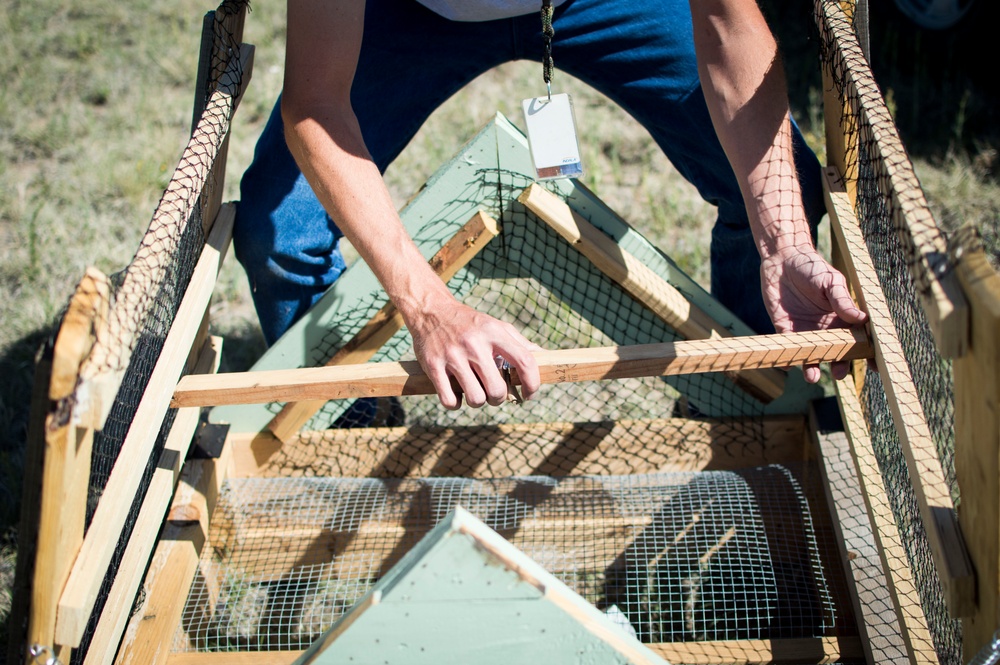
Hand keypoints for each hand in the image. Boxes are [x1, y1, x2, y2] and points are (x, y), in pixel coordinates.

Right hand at [405, 298, 541, 409]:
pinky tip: (457, 394)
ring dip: (478, 401)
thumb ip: (519, 342)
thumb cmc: (469, 323)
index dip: (532, 384)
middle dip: (498, 398)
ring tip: (475, 391)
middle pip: (497, 389)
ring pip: (476, 399)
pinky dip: (456, 404)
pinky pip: (450, 401)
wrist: (431, 311)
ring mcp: (452, 355)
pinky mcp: (433, 366)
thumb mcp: (495, 326)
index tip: (529, 394)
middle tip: (493, 392)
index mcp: (494, 333)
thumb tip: (545, 356)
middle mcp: (474, 344)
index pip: (524, 362)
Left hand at [760, 248, 866, 383]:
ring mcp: (805, 331)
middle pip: (836, 353)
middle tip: (839, 373)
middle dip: (839, 365)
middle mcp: (825, 328)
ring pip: (811, 355)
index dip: (867, 353)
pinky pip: (787, 347)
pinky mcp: (784, 328)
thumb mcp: (831, 281)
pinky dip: (788, 357)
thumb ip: (842, 301)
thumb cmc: (812, 267)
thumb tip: (862, 319)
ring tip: (812, 375)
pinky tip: (789, 364)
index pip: (858, 339)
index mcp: (842, 317)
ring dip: (812, 367)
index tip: (875, 366)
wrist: (783, 259)